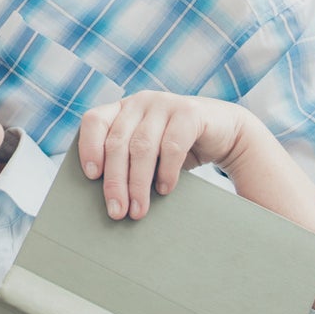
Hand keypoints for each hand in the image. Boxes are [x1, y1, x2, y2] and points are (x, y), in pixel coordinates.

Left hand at [78, 91, 249, 219]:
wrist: (225, 134)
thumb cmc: (177, 149)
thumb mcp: (148, 152)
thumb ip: (127, 162)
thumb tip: (108, 200)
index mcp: (122, 109)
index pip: (94, 121)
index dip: (88, 147)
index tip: (91, 176)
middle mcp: (140, 102)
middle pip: (117, 142)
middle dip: (115, 181)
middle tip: (117, 212)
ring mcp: (165, 103)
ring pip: (142, 147)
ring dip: (138, 183)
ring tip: (138, 210)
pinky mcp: (190, 112)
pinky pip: (172, 145)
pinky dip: (166, 172)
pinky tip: (165, 190)